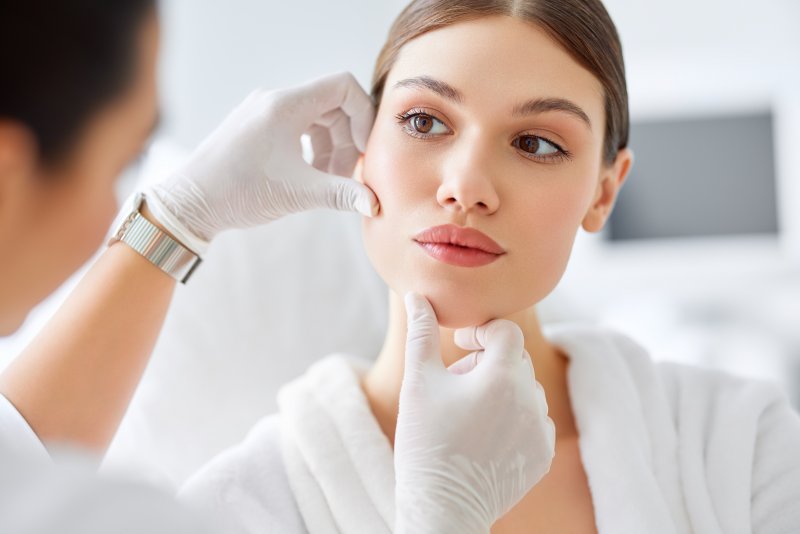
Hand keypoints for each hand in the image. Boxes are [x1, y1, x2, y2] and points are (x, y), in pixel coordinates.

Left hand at [144, 72, 378, 255]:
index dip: (363, 115)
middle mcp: (274, 101)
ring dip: (330, 148)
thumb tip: (373, 203)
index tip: (362, 150)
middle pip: (332, 105)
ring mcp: (263, 112)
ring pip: (315, 118)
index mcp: (285, 105)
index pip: (343, 86)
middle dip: (346, 140)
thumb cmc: (238, 192)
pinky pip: (297, 127)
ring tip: (326, 181)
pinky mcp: (255, 127)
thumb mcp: (297, 194)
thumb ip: (340, 194)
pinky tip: (307, 176)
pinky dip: (311, 149)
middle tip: (345, 177)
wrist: (190, 203)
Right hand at [394, 293, 555, 533]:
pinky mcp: (542, 455)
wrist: (441, 508)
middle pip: (515, 360)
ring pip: (525, 390)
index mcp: (503, 377)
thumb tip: (417, 295)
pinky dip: (513, 419)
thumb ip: (421, 332)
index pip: (506, 331)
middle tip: (455, 384)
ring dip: (501, 390)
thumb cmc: (425, 441)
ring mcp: (540, 430)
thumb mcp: (418, 382)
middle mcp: (531, 400)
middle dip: (487, 362)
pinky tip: (484, 436)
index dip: (481, 332)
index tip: (460, 344)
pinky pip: (534, 420)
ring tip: (467, 413)